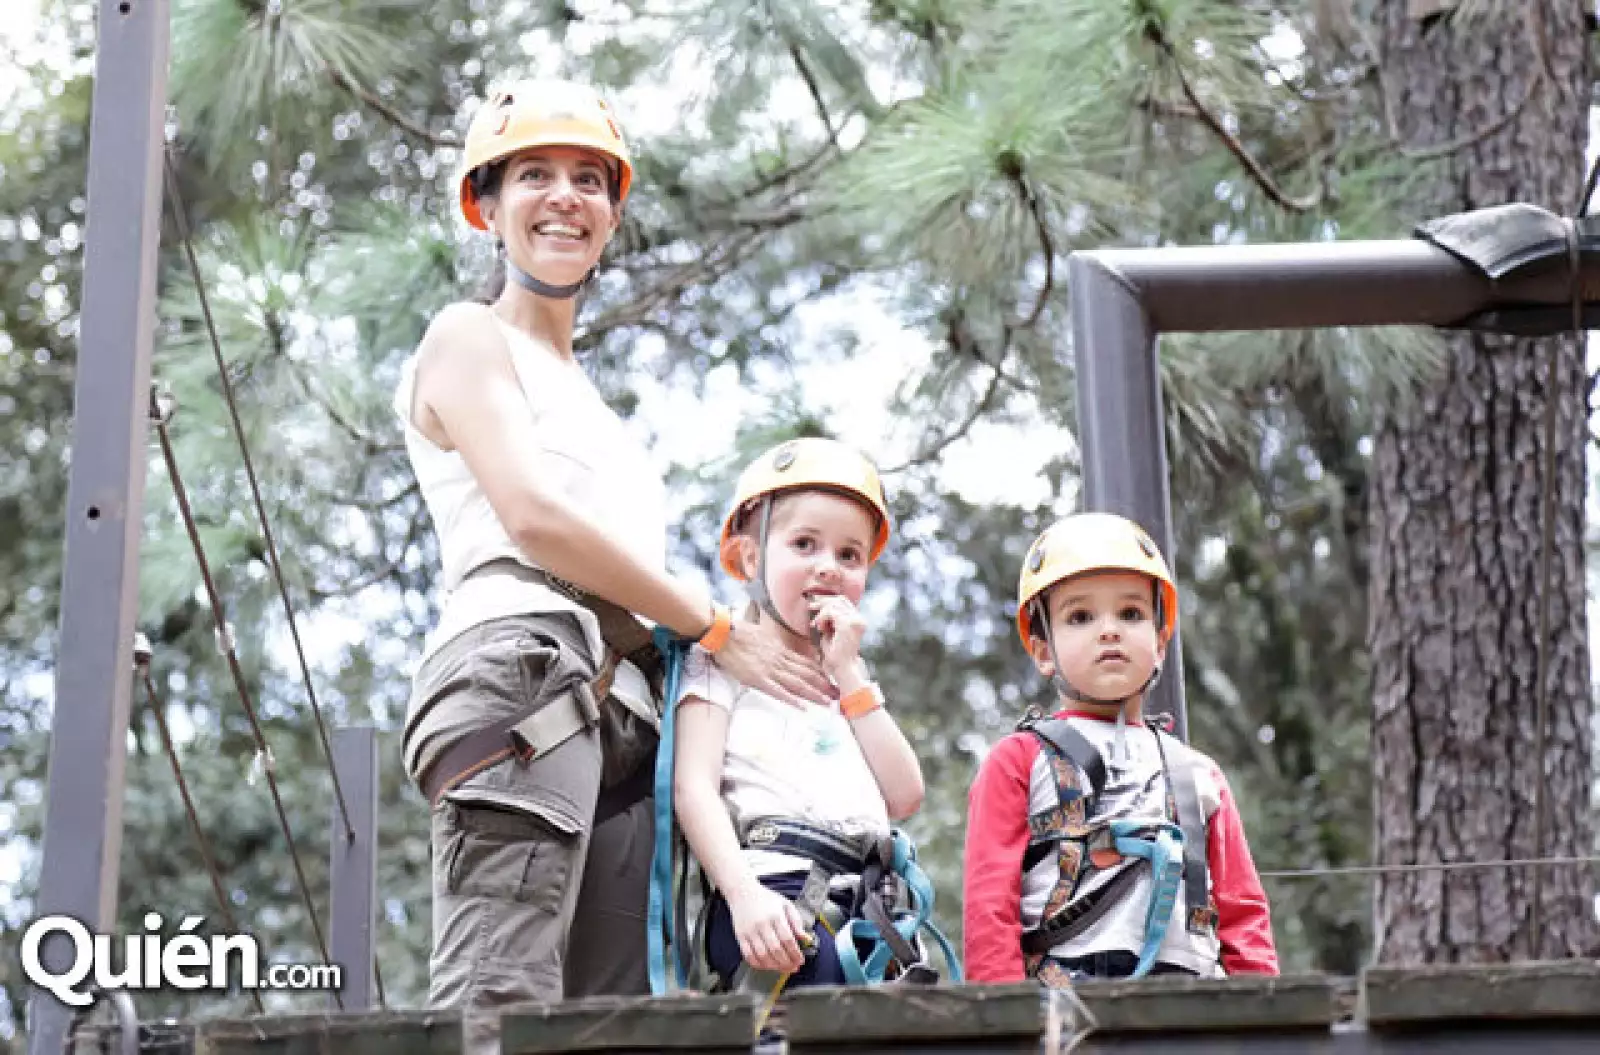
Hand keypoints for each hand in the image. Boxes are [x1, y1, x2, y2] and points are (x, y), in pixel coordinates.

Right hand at [710, 614, 835, 708]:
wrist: (724, 633)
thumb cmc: (738, 633)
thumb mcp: (762, 637)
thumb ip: (772, 648)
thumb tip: (777, 652)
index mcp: (780, 651)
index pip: (806, 663)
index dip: (821, 672)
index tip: (832, 680)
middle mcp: (780, 660)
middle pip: (807, 674)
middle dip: (824, 685)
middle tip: (838, 694)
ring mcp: (770, 670)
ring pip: (797, 683)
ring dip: (814, 693)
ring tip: (827, 702)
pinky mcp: (758, 679)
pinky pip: (778, 691)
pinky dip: (791, 699)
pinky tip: (802, 707)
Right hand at [726, 882, 810, 973]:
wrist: (743, 892)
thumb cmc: (766, 899)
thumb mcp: (786, 905)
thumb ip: (797, 922)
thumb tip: (806, 938)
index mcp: (776, 915)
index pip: (787, 939)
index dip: (795, 953)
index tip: (801, 960)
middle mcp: (762, 924)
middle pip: (776, 949)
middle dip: (787, 962)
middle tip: (793, 967)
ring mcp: (749, 931)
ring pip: (762, 955)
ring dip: (774, 966)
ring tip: (782, 968)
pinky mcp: (740, 936)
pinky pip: (748, 955)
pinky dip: (758, 964)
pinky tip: (767, 966)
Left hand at [809, 594, 866, 685]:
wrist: (842, 669)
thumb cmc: (835, 655)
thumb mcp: (831, 633)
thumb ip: (829, 620)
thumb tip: (818, 606)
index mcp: (858, 621)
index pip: (844, 601)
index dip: (828, 600)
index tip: (815, 606)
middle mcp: (859, 619)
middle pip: (840, 599)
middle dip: (823, 602)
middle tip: (810, 607)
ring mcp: (856, 621)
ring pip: (834, 604)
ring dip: (822, 613)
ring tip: (817, 625)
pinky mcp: (848, 624)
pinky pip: (831, 611)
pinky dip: (822, 618)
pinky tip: (819, 627)